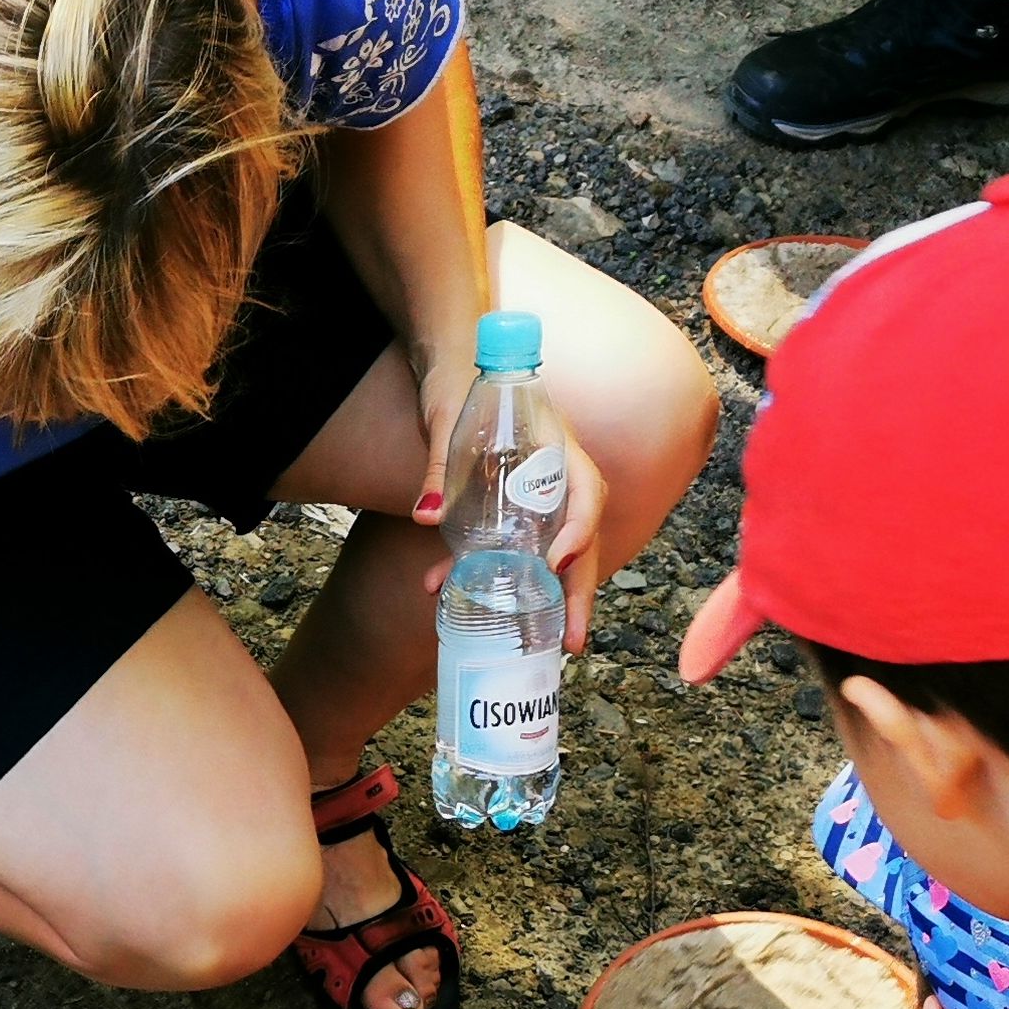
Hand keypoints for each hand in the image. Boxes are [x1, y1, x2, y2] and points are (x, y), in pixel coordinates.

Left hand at [413, 355, 608, 655]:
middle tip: (571, 641)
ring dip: (549, 600)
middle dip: (578, 591)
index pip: (583, 490)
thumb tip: (425, 516)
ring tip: (546, 646)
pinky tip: (457, 598)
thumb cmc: (454, 381)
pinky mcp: (512, 508)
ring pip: (555, 552)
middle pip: (580, 537)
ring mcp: (537, 494)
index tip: (558, 562)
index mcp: (553, 443)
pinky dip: (495, 578)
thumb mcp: (442, 418)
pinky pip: (517, 550)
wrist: (449, 363)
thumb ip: (437, 466)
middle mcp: (554, 473)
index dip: (578, 529)